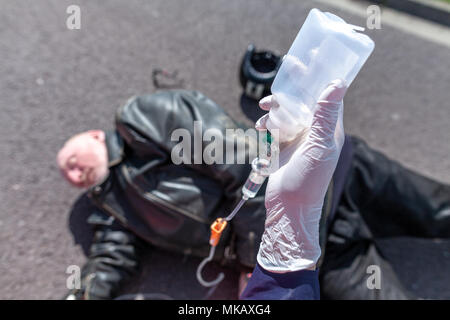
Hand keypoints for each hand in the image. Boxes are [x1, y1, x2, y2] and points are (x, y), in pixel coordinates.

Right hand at [255, 79, 346, 271]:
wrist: (289, 207)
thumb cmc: (308, 181)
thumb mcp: (319, 147)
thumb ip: (325, 116)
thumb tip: (337, 83)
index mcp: (329, 128)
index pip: (328, 94)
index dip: (322, 74)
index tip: (315, 56)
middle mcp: (315, 130)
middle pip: (305, 98)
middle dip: (295, 85)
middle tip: (288, 67)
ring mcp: (298, 138)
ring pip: (287, 110)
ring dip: (276, 106)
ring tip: (265, 109)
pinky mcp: (282, 145)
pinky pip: (274, 125)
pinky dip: (267, 123)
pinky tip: (261, 128)